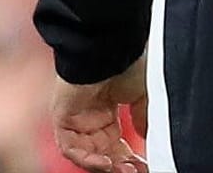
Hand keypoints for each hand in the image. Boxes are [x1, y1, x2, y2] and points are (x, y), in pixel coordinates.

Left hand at [50, 56, 149, 172]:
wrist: (110, 51)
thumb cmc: (128, 65)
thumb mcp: (144, 96)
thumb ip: (144, 119)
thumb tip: (150, 138)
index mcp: (108, 111)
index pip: (117, 143)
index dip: (130, 156)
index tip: (145, 164)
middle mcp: (90, 118)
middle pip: (103, 152)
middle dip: (120, 165)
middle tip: (136, 172)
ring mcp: (75, 120)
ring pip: (86, 154)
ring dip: (105, 165)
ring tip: (124, 170)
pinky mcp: (63, 119)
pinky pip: (70, 148)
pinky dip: (87, 158)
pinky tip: (105, 162)